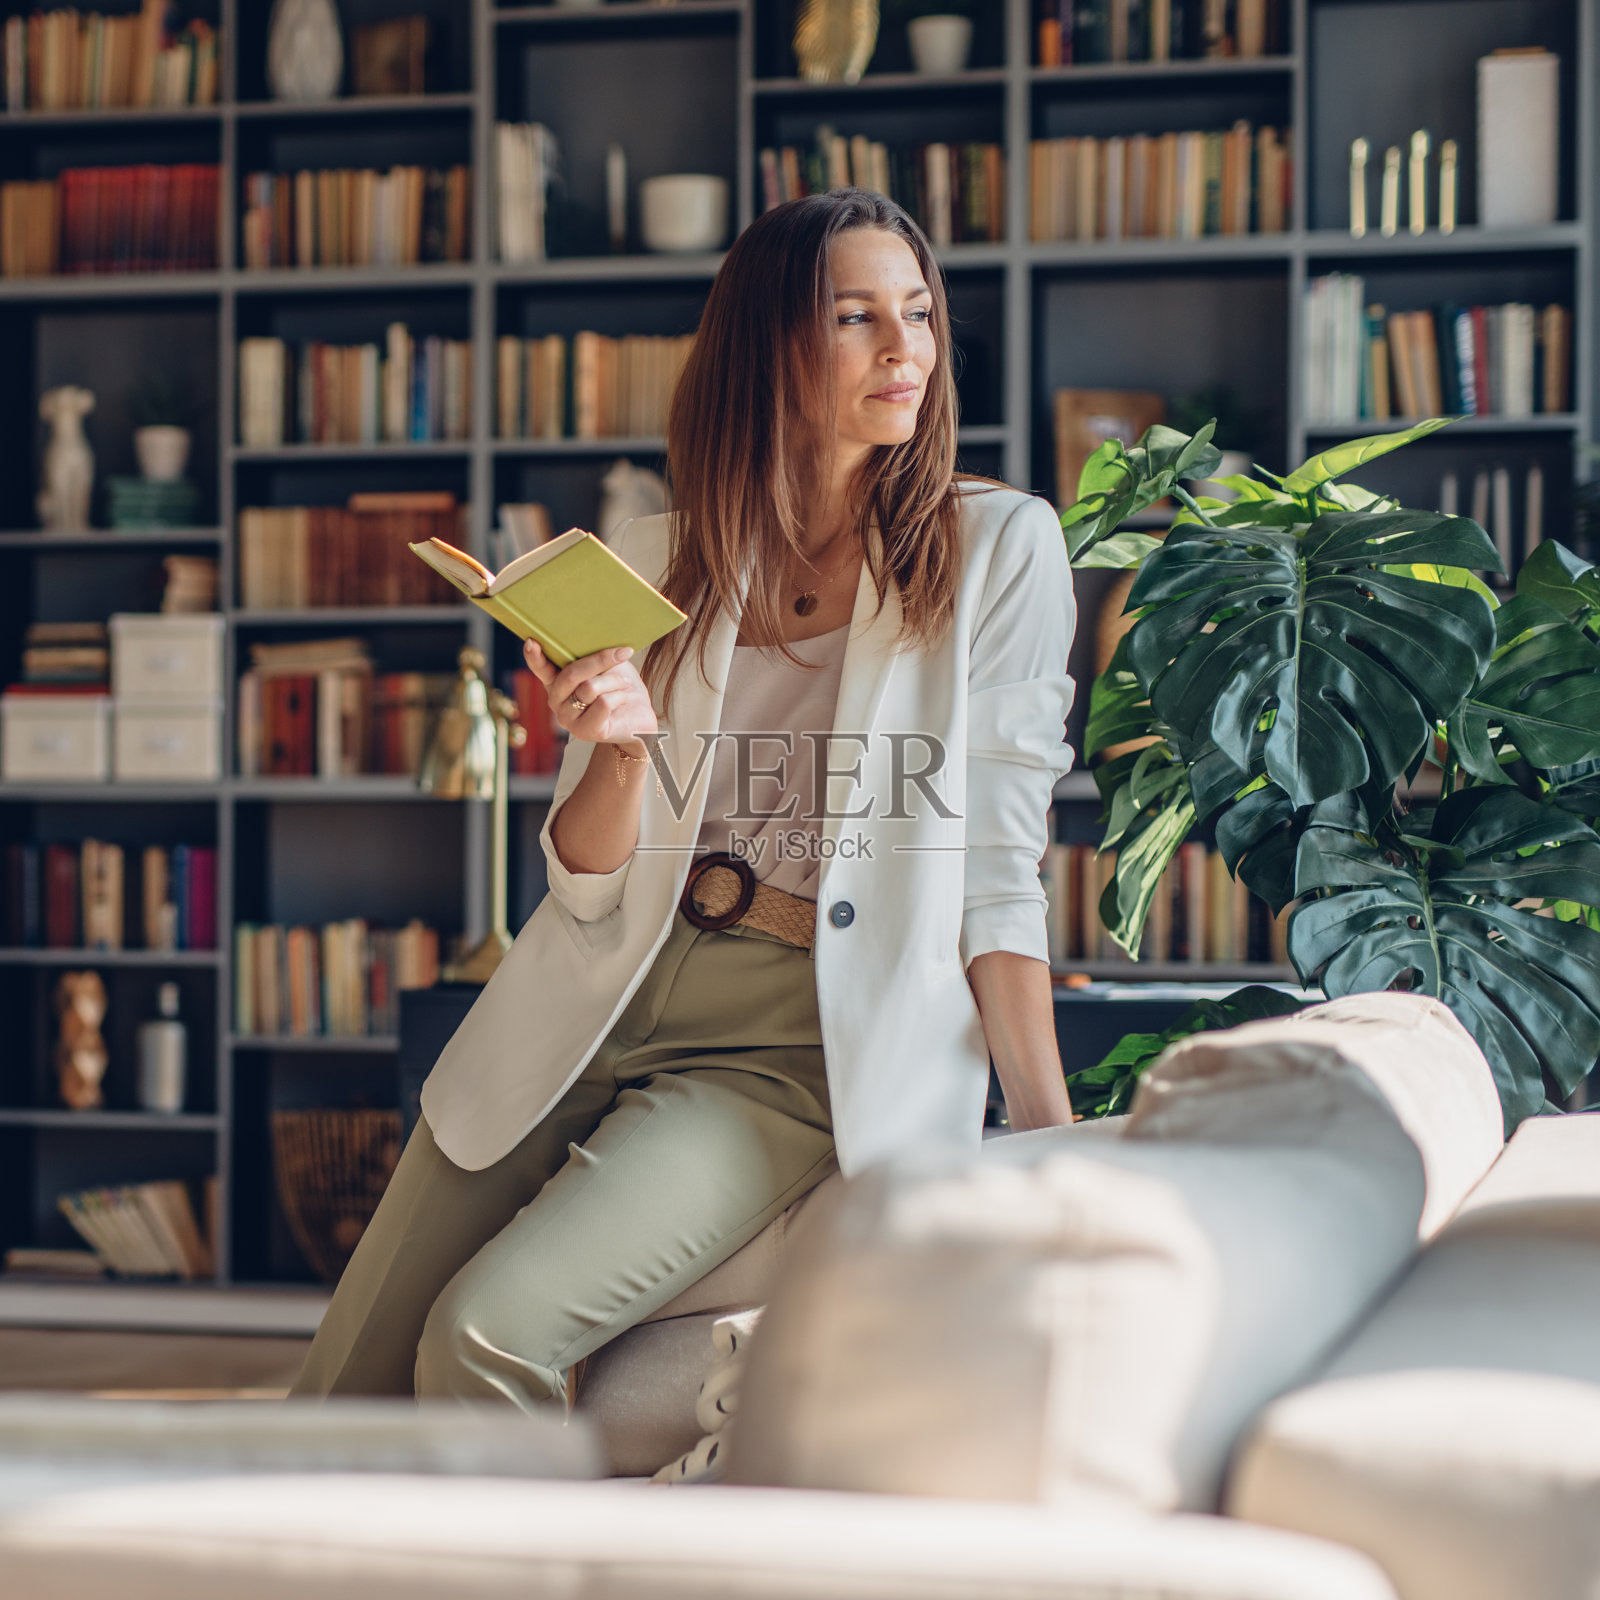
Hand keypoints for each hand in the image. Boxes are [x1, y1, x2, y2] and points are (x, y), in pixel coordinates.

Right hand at [524, 639, 657, 757]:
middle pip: (571, 674)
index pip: (541, 668)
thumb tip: (594, 635)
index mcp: (557, 681)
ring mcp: (567, 718)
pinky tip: (623, 700)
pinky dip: (619, 696)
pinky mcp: (584, 731)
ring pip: (589, 688)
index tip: (531, 642)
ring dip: (614, 681)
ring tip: (624, 684)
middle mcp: (556, 700)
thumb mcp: (607, 665)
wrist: (639, 717)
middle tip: (623, 653)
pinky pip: (603, 703)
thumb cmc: (620, 686)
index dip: (534, 656)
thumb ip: (592, 655)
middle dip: (600, 660)